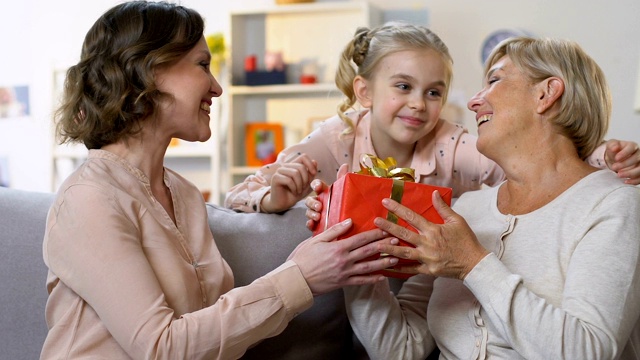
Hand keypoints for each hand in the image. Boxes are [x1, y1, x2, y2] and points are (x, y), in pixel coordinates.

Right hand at [261, 153, 317, 212]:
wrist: (283, 204)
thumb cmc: (295, 193)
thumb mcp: (306, 184)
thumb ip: (310, 174)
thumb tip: (314, 162)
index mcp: (293, 165)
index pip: (303, 157)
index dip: (310, 164)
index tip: (314, 173)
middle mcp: (285, 166)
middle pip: (301, 167)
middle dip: (305, 179)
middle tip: (304, 188)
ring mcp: (279, 171)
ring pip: (295, 173)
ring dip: (300, 184)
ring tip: (299, 191)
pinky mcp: (275, 178)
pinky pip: (289, 180)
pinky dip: (294, 188)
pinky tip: (294, 192)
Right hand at [288, 218, 396, 295]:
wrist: (295, 280)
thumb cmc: (302, 258)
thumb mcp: (316, 240)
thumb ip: (334, 231)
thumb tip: (349, 221)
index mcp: (338, 248)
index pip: (361, 239)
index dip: (375, 234)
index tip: (385, 229)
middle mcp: (344, 261)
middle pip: (368, 251)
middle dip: (384, 245)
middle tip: (396, 240)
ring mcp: (345, 273)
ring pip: (368, 267)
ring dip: (383, 263)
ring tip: (395, 258)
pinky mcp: (343, 283)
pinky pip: (361, 281)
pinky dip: (373, 279)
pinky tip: (382, 277)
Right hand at [304, 164, 348, 229]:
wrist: (350, 224)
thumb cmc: (345, 205)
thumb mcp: (344, 191)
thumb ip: (343, 179)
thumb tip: (345, 164)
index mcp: (325, 192)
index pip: (317, 185)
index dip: (316, 184)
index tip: (318, 186)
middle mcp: (318, 202)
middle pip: (310, 200)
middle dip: (312, 202)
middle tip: (319, 206)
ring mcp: (316, 214)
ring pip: (308, 211)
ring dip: (311, 213)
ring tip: (317, 217)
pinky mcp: (316, 225)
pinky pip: (309, 224)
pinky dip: (309, 224)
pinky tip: (311, 224)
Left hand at [372, 191, 488, 279]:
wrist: (474, 263)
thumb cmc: (466, 240)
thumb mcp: (456, 221)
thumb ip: (443, 207)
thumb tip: (434, 193)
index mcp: (433, 230)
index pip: (412, 217)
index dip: (398, 208)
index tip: (386, 202)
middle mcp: (427, 243)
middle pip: (403, 234)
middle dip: (388, 227)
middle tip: (375, 221)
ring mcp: (426, 258)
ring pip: (403, 253)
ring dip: (388, 248)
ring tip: (376, 245)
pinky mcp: (428, 270)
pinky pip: (411, 269)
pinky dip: (399, 268)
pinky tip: (387, 266)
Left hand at [604, 139, 639, 184]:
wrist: (615, 158)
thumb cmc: (614, 151)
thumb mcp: (611, 146)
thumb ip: (612, 145)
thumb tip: (614, 148)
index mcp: (632, 146)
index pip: (631, 148)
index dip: (624, 153)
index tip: (616, 158)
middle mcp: (639, 154)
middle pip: (637, 158)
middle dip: (625, 164)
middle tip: (614, 167)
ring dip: (630, 173)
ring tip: (619, 175)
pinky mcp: (639, 172)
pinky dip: (634, 181)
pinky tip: (626, 181)